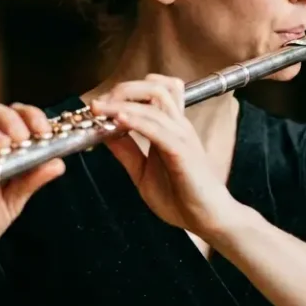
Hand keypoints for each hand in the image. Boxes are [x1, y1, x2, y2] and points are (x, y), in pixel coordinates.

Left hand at [90, 75, 234, 234]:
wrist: (207, 218)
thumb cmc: (181, 197)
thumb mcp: (142, 172)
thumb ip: (127, 152)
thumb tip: (105, 133)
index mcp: (170, 128)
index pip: (154, 91)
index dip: (124, 91)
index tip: (99, 105)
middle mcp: (178, 125)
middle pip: (155, 86)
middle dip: (123, 90)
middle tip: (99, 105)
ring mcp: (181, 136)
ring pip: (156, 101)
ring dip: (123, 102)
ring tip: (101, 110)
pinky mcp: (182, 151)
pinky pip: (158, 129)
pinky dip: (136, 121)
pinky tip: (119, 121)